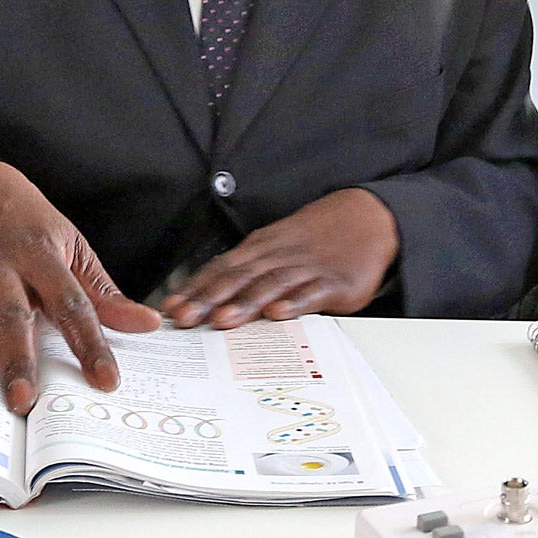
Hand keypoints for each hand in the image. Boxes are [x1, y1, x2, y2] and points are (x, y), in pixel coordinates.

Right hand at [0, 159, 161, 413]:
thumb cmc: (34, 229)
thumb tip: (149, 325)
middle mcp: (2, 265)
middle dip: (16, 358)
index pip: (74, 305)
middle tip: (22, 400)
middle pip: (13, 315)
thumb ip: (104, 295)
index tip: (106, 381)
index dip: (91, 344)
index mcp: (44, 258)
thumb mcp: (73, 251)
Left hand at [163, 189, 398, 329]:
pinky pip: (311, 292)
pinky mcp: (335, 282)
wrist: (367, 216)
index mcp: (259, 249)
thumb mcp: (275, 247)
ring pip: (269, 284)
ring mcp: (306, 268)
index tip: (170, 308)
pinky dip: (294, 302)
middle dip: (208, 299)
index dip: (195, 288)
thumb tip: (205, 302)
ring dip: (244, 303)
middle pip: (238, 277)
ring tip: (222, 320)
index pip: (220, 268)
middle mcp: (277, 256)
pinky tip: (279, 313)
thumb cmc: (313, 239)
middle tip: (185, 318)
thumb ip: (245, 272)